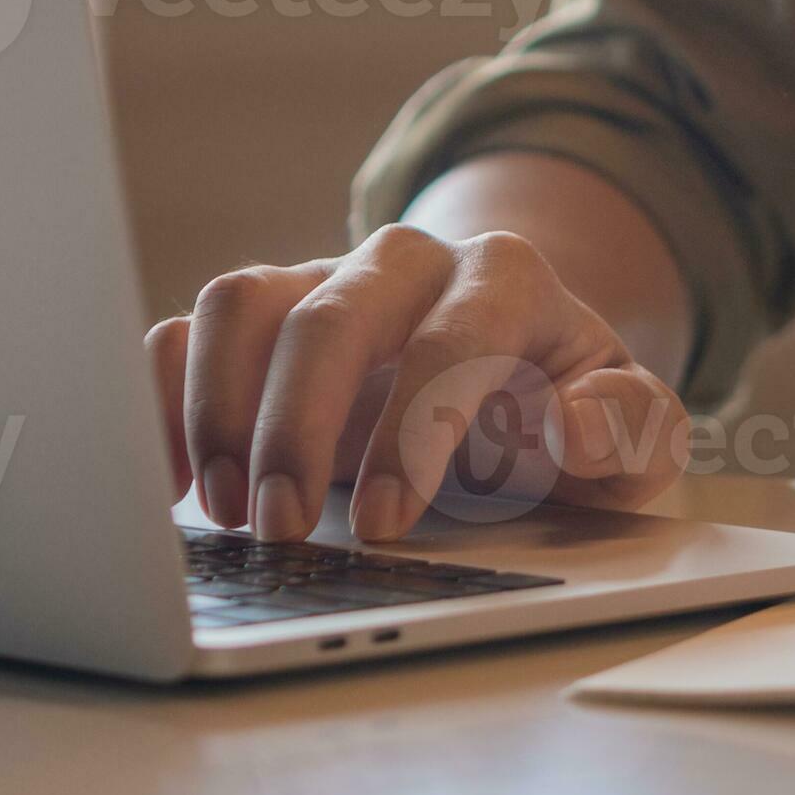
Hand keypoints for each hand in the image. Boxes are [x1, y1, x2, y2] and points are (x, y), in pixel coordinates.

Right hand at [146, 225, 691, 545]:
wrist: (523, 374)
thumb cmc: (571, 414)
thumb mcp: (634, 436)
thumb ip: (629, 432)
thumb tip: (573, 427)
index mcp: (505, 279)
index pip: (451, 339)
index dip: (413, 431)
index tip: (383, 525)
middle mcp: (406, 262)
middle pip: (332, 314)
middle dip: (298, 426)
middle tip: (283, 531)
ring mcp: (324, 279)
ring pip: (242, 303)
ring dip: (220, 409)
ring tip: (229, 513)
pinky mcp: (264, 316)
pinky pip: (186, 331)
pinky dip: (160, 399)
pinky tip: (172, 485)